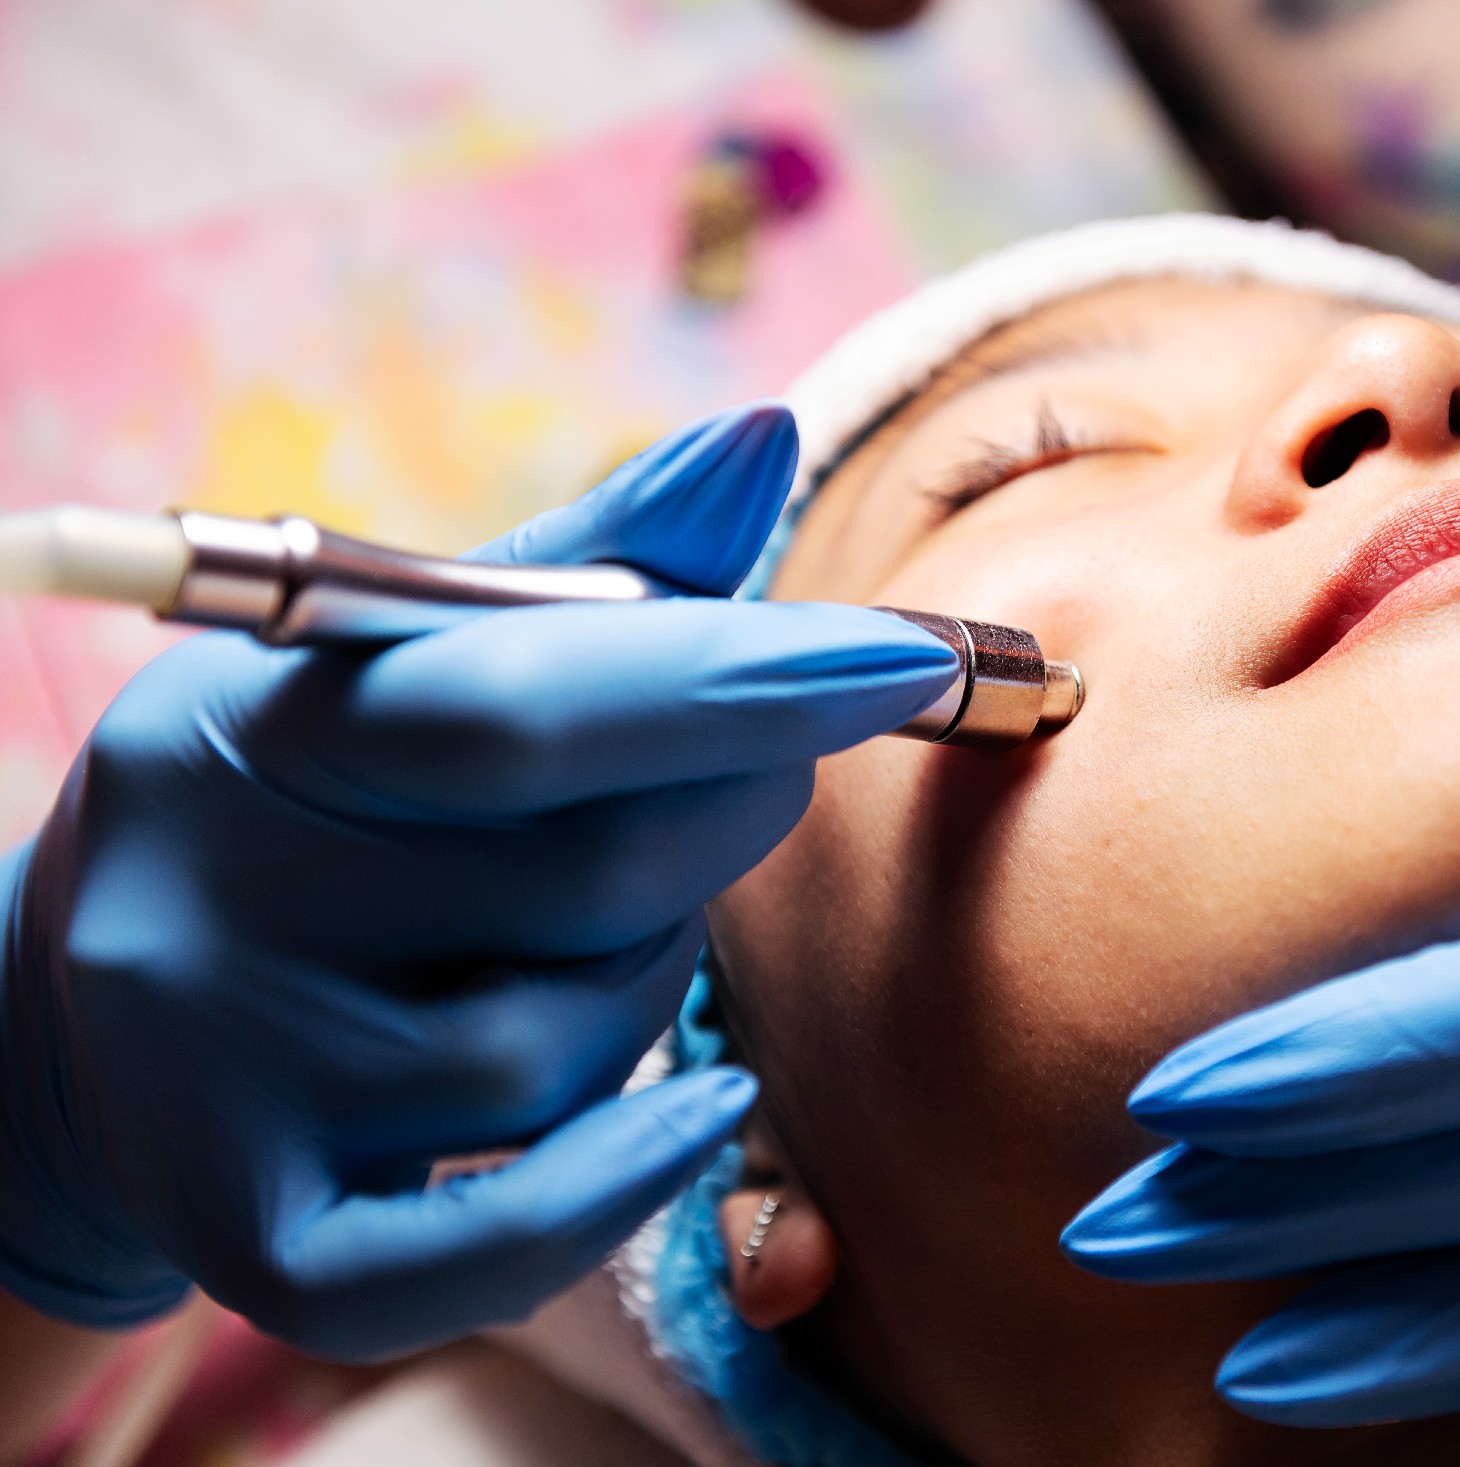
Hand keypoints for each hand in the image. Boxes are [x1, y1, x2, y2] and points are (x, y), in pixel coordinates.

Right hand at [0, 405, 957, 1360]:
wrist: (71, 1026)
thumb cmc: (305, 806)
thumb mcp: (402, 662)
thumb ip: (593, 566)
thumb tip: (758, 443)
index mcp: (254, 730)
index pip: (523, 703)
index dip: (736, 679)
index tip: (903, 656)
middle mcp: (208, 910)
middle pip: (590, 880)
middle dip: (730, 816)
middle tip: (748, 772)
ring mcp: (220, 1088)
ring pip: (570, 1046)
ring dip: (653, 980)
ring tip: (595, 924)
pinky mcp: (253, 1236)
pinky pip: (484, 1246)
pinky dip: (615, 1183)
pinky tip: (695, 1113)